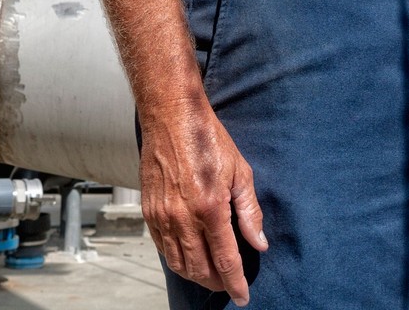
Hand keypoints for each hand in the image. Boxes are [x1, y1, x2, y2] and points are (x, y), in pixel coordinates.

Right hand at [139, 96, 267, 304]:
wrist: (171, 117)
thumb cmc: (208, 140)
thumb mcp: (240, 172)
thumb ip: (250, 211)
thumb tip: (259, 243)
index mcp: (210, 208)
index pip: (225, 260)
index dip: (235, 283)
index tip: (243, 297)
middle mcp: (183, 218)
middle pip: (200, 268)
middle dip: (216, 283)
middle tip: (228, 285)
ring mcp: (162, 216)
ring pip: (178, 263)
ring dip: (196, 275)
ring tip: (210, 276)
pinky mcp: (149, 212)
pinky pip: (162, 248)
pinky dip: (177, 260)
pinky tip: (188, 257)